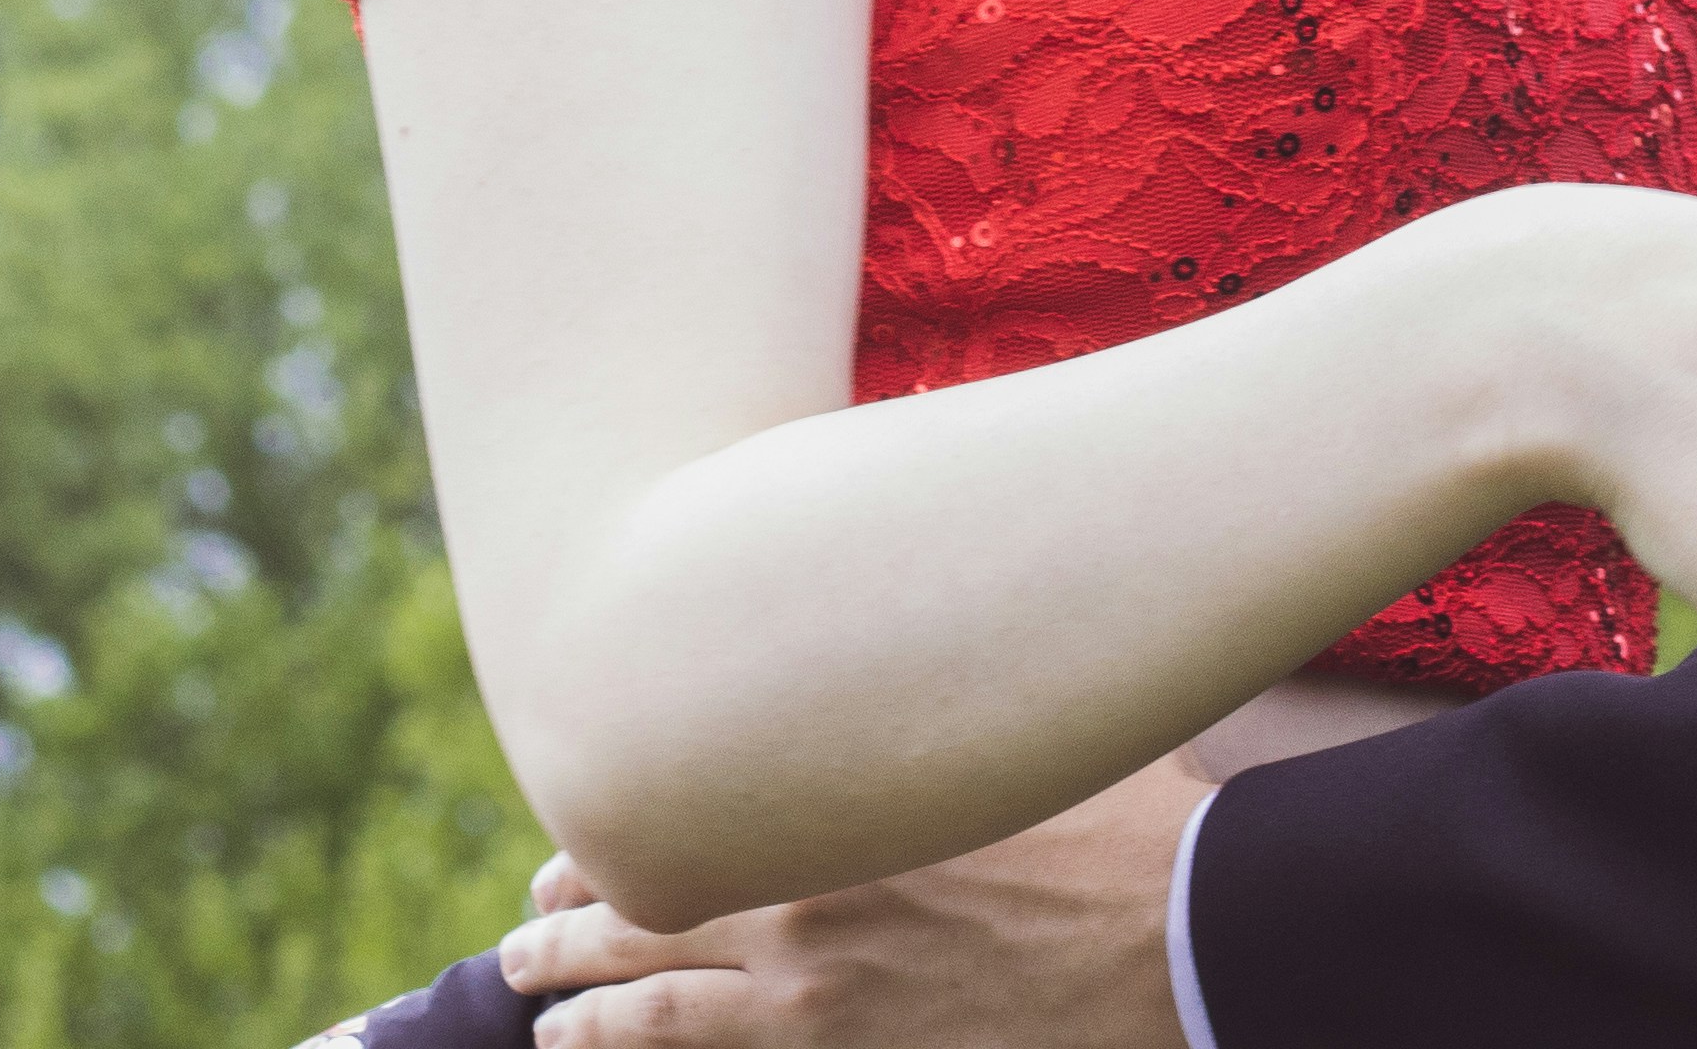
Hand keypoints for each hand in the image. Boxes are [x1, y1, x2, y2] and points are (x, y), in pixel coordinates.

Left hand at [496, 775, 1186, 1047]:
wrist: (1176, 926)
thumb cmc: (1117, 825)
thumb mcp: (1020, 747)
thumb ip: (952, 735)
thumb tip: (943, 681)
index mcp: (836, 807)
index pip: (685, 818)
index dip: (616, 840)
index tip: (577, 848)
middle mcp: (807, 895)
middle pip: (646, 914)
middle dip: (568, 934)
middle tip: (520, 945)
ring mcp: (822, 990)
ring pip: (655, 1006)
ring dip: (581, 1014)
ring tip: (539, 1023)